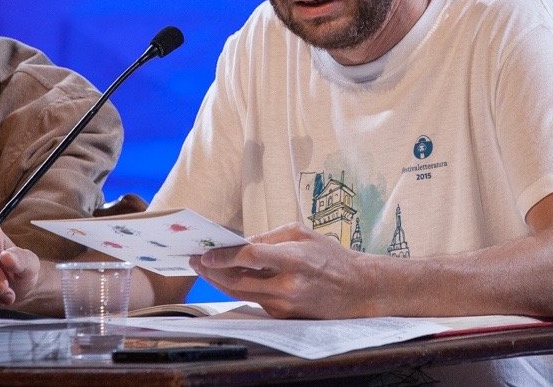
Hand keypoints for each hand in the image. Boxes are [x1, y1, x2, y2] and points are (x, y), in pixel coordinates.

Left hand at [191, 223, 370, 318]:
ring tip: (204, 269)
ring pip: (241, 294)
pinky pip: (255, 301)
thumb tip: (239, 243)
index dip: (223, 256)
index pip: (250, 257)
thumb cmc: (331, 256)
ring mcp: (285, 305)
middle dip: (211, 272)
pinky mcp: (284, 316)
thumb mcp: (302, 234)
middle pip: (237, 281)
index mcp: (294, 259)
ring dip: (219, 282)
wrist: (358, 290)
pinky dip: (240, 289)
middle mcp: (287, 286)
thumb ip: (269, 238)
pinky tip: (230, 277)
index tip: (204, 254)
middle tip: (194, 261)